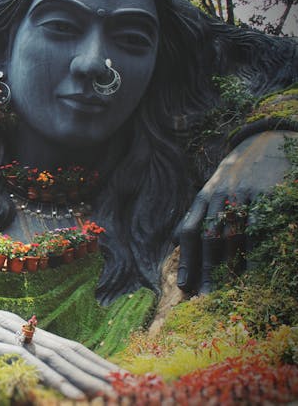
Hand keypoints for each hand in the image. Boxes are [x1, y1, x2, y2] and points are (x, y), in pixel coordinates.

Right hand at [0, 283, 118, 399]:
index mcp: (9, 324)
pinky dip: (47, 376)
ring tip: (109, 392)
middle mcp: (8, 323)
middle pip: (62, 347)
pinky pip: (17, 359)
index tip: (117, 378)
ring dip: (81, 375)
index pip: (59, 343)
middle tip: (128, 388)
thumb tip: (20, 370)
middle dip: (95, 370)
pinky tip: (67, 391)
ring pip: (47, 352)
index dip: (90, 361)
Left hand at [176, 130, 296, 292]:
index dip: (186, 261)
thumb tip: (173, 241)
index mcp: (203, 198)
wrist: (264, 142)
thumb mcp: (211, 190)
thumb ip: (196, 215)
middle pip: (210, 239)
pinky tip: (255, 269)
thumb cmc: (236, 175)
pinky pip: (259, 226)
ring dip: (230, 266)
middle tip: (206, 298)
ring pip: (234, 235)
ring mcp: (243, 195)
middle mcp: (218, 197)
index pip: (189, 232)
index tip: (185, 287)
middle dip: (207, 271)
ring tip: (229, 291)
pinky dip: (256, 248)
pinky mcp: (267, 194)